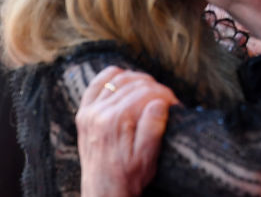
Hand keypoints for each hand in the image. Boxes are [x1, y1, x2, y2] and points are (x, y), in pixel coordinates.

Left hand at [76, 66, 179, 196]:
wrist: (103, 193)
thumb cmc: (129, 177)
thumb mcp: (147, 157)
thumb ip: (152, 128)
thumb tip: (159, 102)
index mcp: (115, 122)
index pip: (146, 92)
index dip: (166, 95)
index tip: (176, 104)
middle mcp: (99, 113)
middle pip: (134, 84)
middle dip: (155, 88)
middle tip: (167, 100)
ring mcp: (89, 112)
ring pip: (118, 79)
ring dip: (138, 80)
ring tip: (152, 93)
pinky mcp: (84, 113)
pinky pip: (97, 83)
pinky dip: (112, 76)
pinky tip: (126, 79)